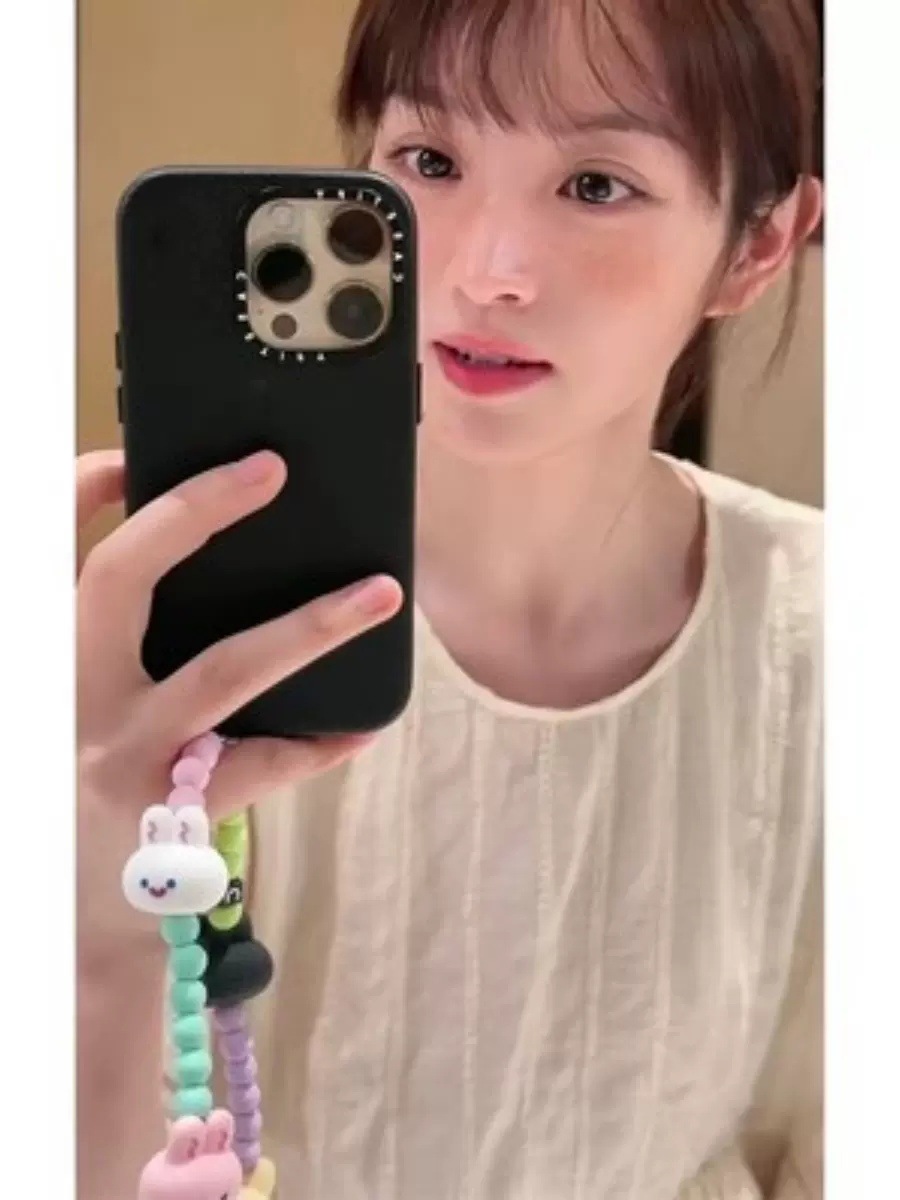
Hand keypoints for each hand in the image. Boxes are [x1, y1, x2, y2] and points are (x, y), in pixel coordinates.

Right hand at [77, 447, 401, 844]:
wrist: (75, 909)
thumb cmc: (94, 777)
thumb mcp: (84, 699)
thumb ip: (120, 636)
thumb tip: (196, 547)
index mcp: (48, 656)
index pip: (51, 550)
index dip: (79, 491)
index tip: (128, 457)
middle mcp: (70, 694)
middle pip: (120, 577)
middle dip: (194, 510)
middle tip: (269, 468)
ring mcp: (120, 753)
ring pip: (223, 668)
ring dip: (311, 626)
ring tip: (380, 595)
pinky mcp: (170, 815)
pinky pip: (263, 762)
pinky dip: (318, 741)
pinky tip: (362, 724)